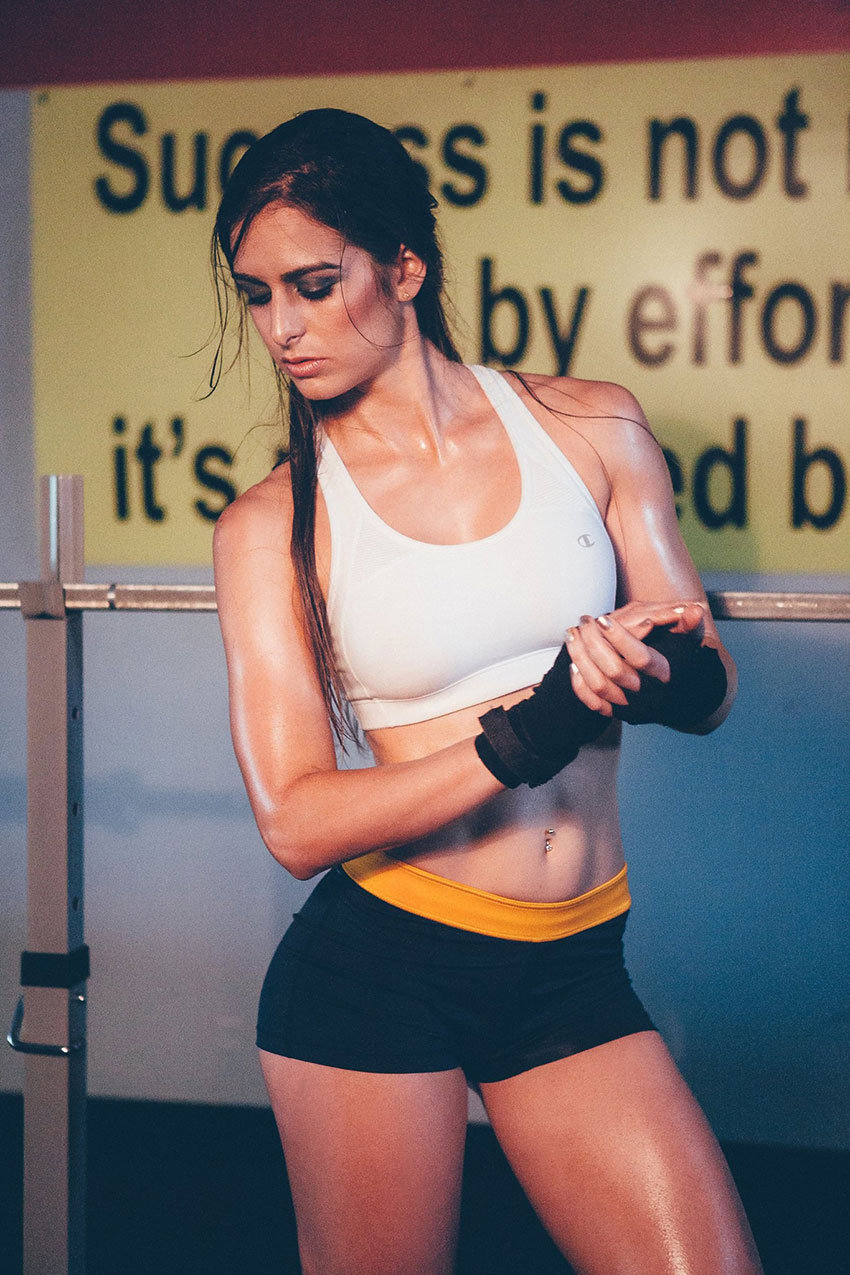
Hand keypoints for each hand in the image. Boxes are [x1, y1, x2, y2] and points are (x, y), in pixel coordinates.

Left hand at [565, 601, 705, 714]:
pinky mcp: (616, 712)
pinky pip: (593, 703)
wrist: (677, 701)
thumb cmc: (681, 664)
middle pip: (615, 671)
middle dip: (595, 643)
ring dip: (581, 658)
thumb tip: (695, 608)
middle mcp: (647, 694)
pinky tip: (573, 663)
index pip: (640, 657)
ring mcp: (630, 705)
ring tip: (572, 634)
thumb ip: (688, 626)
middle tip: (585, 621)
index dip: (621, 637)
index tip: (603, 619)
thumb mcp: (687, 644)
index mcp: (664, 675)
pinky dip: (580, 684)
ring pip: (599, 685)